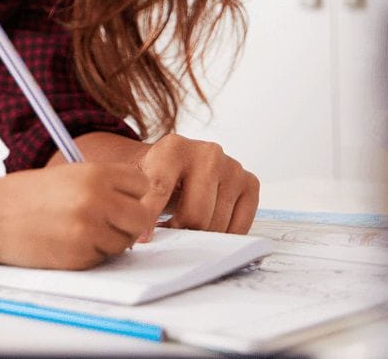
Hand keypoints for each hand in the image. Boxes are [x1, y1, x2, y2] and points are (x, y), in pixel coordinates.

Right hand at [0, 163, 153, 269]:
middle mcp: (95, 199)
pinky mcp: (79, 256)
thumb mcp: (66, 176)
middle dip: (129, 222)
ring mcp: (88, 229)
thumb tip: (140, 207)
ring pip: (125, 242)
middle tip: (108, 222)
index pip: (141, 184)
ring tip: (79, 230)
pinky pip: (102, 259)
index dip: (132, 194)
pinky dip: (90, 254)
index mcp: (93, 173)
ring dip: (109, 240)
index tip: (119, 199)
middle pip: (142, 216)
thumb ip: (103, 186)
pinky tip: (66, 242)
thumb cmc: (24, 196)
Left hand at [134, 133, 258, 233]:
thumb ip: (138, 202)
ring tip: (186, 223)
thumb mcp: (139, 181)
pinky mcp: (250, 182)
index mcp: (174, 147)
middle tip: (170, 231)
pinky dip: (222, 234)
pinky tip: (208, 223)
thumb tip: (141, 238)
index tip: (144, 240)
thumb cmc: (158, 174)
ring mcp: (232, 167)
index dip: (150, 218)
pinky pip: (239, 227)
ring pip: (217, 225)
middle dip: (180, 231)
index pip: (160, 189)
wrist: (179, 161)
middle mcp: (208, 153)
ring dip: (200, 234)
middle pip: (195, 215)